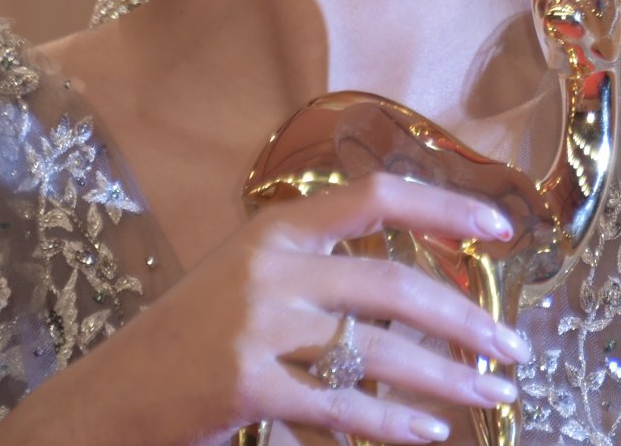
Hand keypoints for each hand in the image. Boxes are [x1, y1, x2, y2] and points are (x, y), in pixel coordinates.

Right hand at [28, 172, 532, 445]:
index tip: (502, 229)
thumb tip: (418, 291)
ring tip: (492, 396)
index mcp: (275, 229)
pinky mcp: (245, 384)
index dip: (444, 208)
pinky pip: (342, 406)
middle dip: (466, 320)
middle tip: (514, 347)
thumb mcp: (248, 279)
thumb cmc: (188, 341)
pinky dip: (393, 424)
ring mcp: (256, 326)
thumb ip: (318, 270)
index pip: (375, 197)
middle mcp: (269, 267)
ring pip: (379, 351)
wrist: (106, 399)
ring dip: (447, 379)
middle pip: (393, 285)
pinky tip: (428, 433)